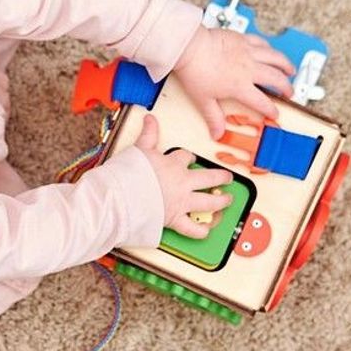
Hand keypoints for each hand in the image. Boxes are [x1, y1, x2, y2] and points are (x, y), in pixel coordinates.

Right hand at [134, 114, 232, 238]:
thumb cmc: (129, 173)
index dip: (189, 157)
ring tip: (227, 200)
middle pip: (209, 178)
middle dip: (220, 177)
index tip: (190, 158)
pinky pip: (192, 228)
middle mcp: (182, 182)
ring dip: (221, 201)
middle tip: (227, 177)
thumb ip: (148, 134)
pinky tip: (206, 230)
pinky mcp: (175, 219)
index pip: (186, 157)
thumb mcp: (139, 148)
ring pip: (209, 202)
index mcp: (173, 164)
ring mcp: (182, 201)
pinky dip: (200, 231)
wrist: (123, 195)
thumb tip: (150, 118)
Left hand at [173, 27, 294, 138]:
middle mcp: (249, 69)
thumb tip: (217, 133)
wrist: (190, 47)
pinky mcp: (243, 39)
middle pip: (276, 79)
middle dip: (286, 87)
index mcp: (240, 86)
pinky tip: (271, 51)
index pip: (262, 102)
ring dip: (285, 65)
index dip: (271, 110)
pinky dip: (270, 48)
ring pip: (275, 58)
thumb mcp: (203, 100)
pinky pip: (262, 43)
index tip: (274, 114)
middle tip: (289, 92)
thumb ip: (213, 118)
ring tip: (290, 70)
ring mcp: (248, 52)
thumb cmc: (195, 71)